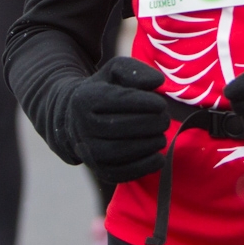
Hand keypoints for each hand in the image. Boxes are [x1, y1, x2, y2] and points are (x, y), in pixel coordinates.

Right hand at [68, 58, 168, 182]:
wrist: (78, 119)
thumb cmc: (105, 91)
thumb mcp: (115, 72)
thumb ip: (136, 71)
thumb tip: (158, 82)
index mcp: (85, 100)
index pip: (119, 101)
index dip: (145, 103)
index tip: (161, 104)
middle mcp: (83, 127)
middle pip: (122, 127)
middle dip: (151, 123)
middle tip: (165, 119)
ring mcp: (89, 152)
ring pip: (123, 151)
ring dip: (150, 143)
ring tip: (161, 134)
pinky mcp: (100, 170)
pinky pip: (124, 172)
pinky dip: (146, 166)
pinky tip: (159, 155)